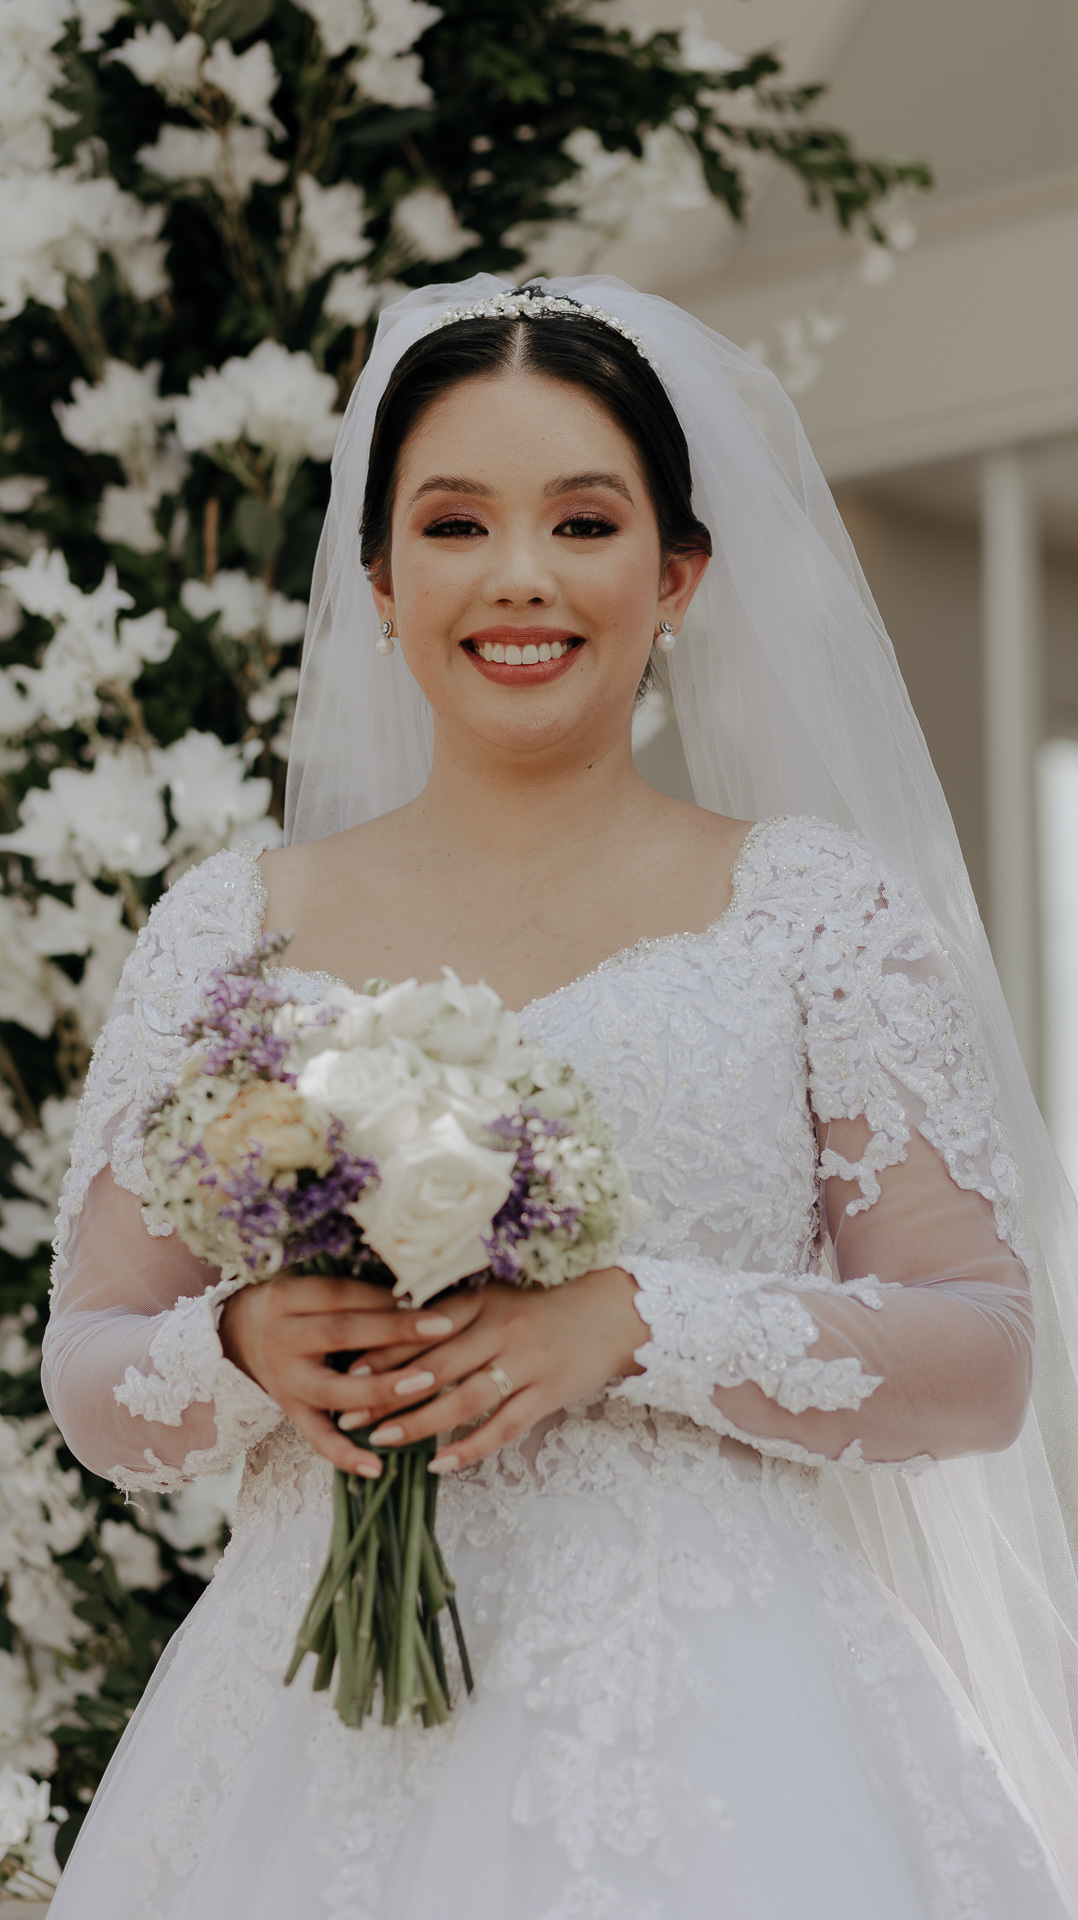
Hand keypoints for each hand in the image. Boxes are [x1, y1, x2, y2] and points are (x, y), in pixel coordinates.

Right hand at [219, 1273, 484, 1475]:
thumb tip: (417, 1286)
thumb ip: (353, 1288)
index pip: (340, 1294)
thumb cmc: (293, 1304)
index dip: (384, 1295)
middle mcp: (281, 1339)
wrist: (240, 1335)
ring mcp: (285, 1381)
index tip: (427, 1294)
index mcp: (287, 1297)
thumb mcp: (309, 1283)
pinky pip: (317, 1438)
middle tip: (442, 1327)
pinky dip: (346, 1455)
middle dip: (395, 1331)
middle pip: (340, 1334)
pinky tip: (379, 1466)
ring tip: (425, 1384)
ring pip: (333, 1390)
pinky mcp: (290, 1412)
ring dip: (381, 1389)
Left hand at [338, 1268, 647, 1475]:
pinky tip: (441, 1464)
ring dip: (421, 1422)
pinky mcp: (548, 1394)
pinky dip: (471, 1447)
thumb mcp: (498, 1299)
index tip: (347, 1368)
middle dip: (388, 1392)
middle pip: (437, 1364)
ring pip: (465, 1398)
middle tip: (348, 1414)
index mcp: (484, 1302)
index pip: (425, 1328)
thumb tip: (393, 1333)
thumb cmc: (543, 1309)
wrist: (612, 1314)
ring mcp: (527, 1364)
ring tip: (383, 1441)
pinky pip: (504, 1426)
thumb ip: (454, 1315)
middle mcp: (501, 1330)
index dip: (385, 1350)